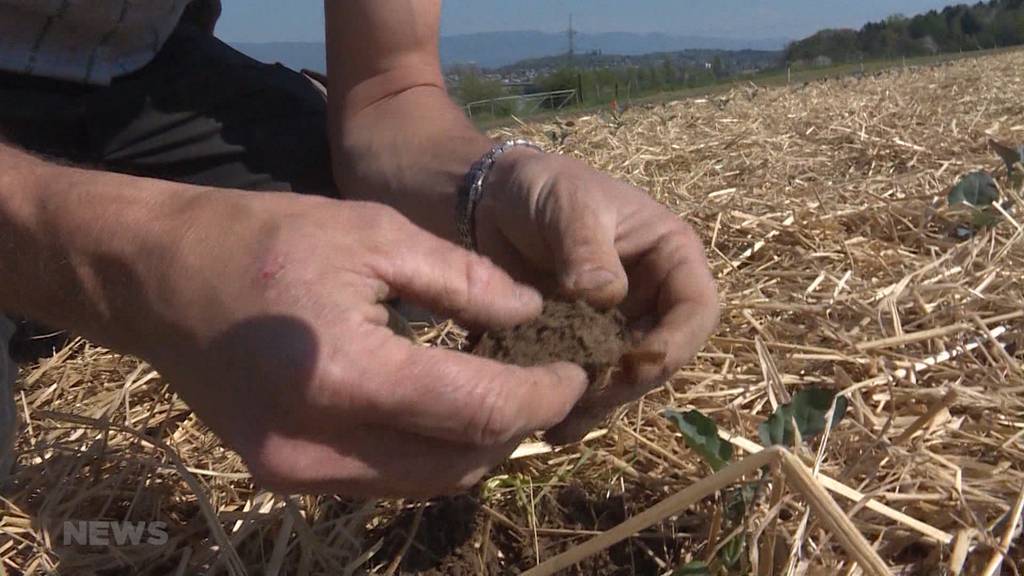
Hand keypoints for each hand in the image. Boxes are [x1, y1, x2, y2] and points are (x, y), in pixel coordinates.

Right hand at [129, 191, 586, 495]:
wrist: (155, 277)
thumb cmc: (262, 238)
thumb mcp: (372, 233)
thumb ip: (462, 280)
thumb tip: (530, 314)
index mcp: (343, 372)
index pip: (476, 408)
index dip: (540, 394)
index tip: (575, 371)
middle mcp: (318, 443)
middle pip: (459, 462)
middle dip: (517, 426)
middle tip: (546, 379)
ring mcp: (296, 472)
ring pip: (427, 481)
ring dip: (478, 444)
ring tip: (505, 391)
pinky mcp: (285, 476)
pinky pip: (386, 479)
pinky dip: (430, 450)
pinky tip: (444, 407)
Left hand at [478, 150, 719, 443]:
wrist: (490, 201)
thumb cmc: (542, 188)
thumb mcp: (569, 205)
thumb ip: (588, 249)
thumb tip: (608, 296)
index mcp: (671, 256)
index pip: (697, 309)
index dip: (675, 344)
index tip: (634, 368)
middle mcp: (653, 297)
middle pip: (663, 355)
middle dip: (629, 382)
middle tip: (585, 398)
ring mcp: (618, 326)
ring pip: (626, 378)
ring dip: (599, 403)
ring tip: (559, 422)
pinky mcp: (582, 346)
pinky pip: (588, 383)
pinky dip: (572, 406)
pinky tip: (548, 426)